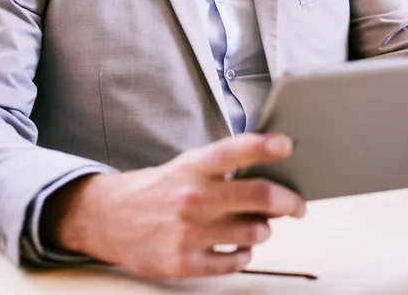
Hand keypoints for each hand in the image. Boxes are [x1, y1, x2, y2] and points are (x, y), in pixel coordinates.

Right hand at [42, 133, 304, 278]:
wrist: (109, 218)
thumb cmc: (157, 188)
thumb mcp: (186, 167)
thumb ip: (222, 170)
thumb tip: (269, 177)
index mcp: (193, 166)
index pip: (236, 150)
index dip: (264, 146)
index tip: (286, 144)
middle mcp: (193, 196)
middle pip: (260, 196)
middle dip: (290, 202)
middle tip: (298, 205)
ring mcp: (189, 232)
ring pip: (254, 231)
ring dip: (264, 228)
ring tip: (260, 224)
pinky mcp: (184, 262)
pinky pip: (234, 262)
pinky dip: (245, 254)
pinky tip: (240, 247)